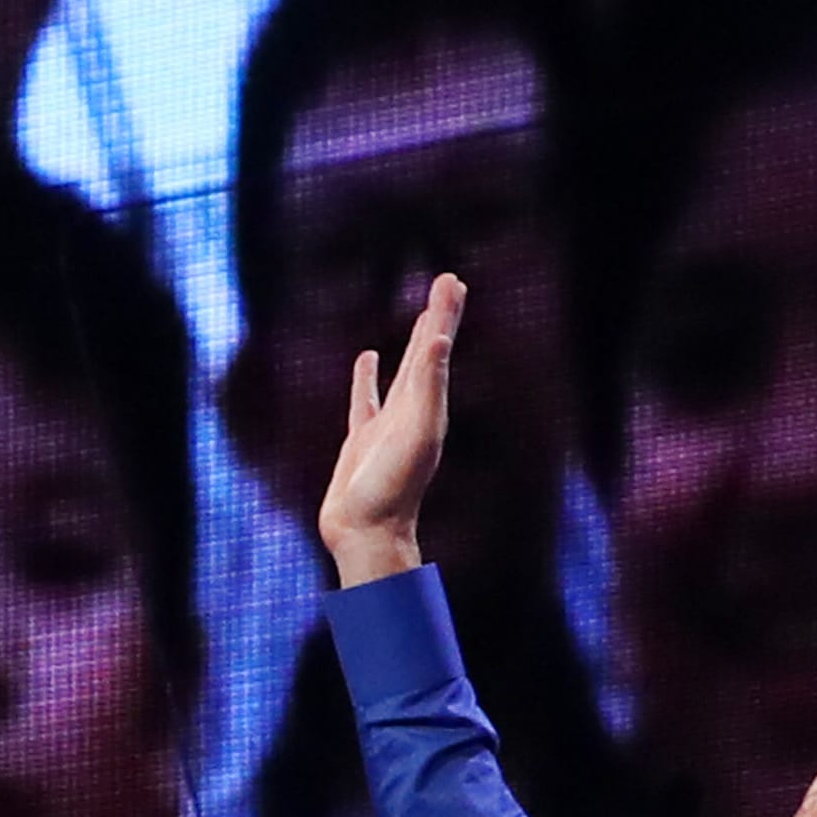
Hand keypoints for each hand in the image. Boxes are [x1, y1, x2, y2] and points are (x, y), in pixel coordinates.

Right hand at [316, 269, 460, 588]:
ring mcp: (388, 425)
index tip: (453, 281)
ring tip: (421, 317)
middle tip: (448, 283)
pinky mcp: (363, 440)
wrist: (367, 535)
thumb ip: (427, 388)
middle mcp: (414, 411)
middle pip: (428, 353)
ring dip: (413, 344)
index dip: (444, 313)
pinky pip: (366, 399)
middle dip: (438, 318)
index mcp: (429, 405)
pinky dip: (367, 378)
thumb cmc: (392, 490)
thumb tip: (440, 339)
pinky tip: (367, 361)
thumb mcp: (416, 434)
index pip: (438, 348)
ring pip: (403, 373)